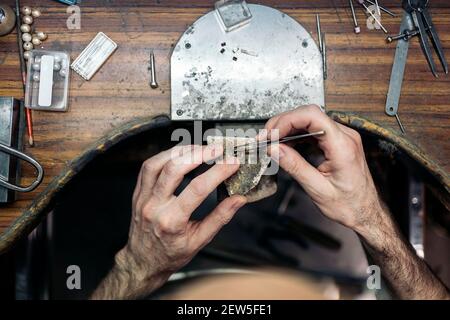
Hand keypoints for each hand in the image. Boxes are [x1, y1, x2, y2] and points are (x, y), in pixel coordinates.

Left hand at [92, 144, 245, 298]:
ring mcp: (143, 199)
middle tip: (216, 149)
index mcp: (172, 222)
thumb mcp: (200, 241)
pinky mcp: (137, 193)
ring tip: (199, 148)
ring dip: (180, 151)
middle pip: (174, 170)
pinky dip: (164, 156)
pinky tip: (179, 154)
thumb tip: (239, 199)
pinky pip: (148, 167)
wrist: (143, 262)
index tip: (232, 162)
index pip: (198, 189)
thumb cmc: (171, 254)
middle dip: (198, 154)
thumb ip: (220, 218)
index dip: (218, 171)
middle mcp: (154, 207)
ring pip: (157, 164)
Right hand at [264, 106, 449, 299]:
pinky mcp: (336, 141)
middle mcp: (344, 136)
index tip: (271, 134)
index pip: (312, 116)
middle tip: (265, 139)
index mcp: (343, 146)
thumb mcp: (318, 189)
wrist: (366, 212)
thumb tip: (274, 149)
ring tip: (272, 142)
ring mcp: (341, 137)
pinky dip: (296, 134)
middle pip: (308, 114)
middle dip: (283, 123)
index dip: (287, 120)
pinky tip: (285, 145)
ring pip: (309, 119)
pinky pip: (313, 129)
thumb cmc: (349, 205)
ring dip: (287, 128)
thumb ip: (295, 166)